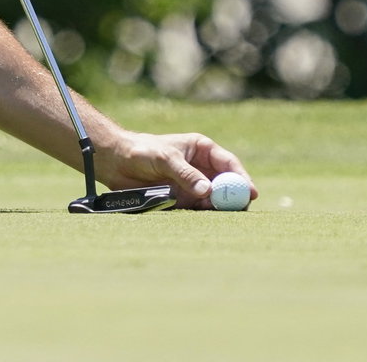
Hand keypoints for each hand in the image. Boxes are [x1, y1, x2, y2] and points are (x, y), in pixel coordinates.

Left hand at [97, 131, 255, 210]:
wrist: (116, 162)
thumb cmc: (141, 151)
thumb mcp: (164, 158)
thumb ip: (185, 174)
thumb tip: (208, 191)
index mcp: (201, 150)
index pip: (228, 164)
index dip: (241, 178)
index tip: (250, 192)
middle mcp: (201, 168)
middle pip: (226, 184)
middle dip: (234, 197)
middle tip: (240, 210)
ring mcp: (193, 185)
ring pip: (215, 199)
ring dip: (218, 208)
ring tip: (217, 213)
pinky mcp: (182, 200)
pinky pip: (199, 210)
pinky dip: (204, 215)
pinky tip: (203, 217)